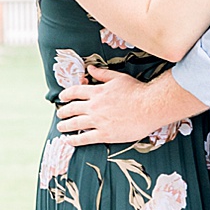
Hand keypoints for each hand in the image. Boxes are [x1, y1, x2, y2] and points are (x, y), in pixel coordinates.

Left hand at [57, 63, 171, 144]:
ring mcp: (98, 121)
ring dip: (65, 126)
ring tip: (60, 127)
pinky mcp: (105, 134)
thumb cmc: (136, 91)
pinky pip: (85, 138)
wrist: (149, 107)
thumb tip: (90, 69)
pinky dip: (74, 140)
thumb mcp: (118, 78)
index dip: (66, 94)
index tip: (62, 97)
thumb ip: (102, 74)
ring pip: (76, 124)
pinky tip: (68, 141)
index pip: (75, 92)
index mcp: (97, 92)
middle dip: (64, 112)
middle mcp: (94, 106)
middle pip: (73, 109)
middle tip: (60, 114)